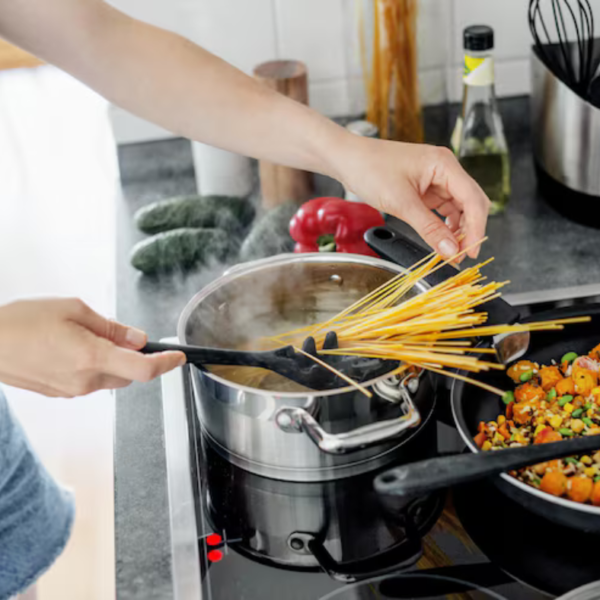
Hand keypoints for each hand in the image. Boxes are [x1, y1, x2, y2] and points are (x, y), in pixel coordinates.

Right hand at [0, 298, 185, 397]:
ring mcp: (72, 391)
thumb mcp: (74, 310)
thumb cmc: (23, 321)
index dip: (166, 363)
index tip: (179, 356)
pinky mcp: (60, 393)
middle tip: (119, 334)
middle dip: (134, 356)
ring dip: (112, 361)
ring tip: (85, 336)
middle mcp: (85, 380)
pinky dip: (93, 366)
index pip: (144, 369)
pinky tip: (71, 348)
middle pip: (129, 374)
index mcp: (92, 357)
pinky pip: (90, 381)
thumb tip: (138, 338)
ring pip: (110, 378)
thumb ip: (111, 328)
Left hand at [333, 136, 490, 259]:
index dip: (476, 228)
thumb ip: (429, 228)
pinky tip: (441, 240)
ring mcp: (435, 180)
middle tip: (461, 257)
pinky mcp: (425, 189)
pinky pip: (442, 210)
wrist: (347, 160)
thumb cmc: (370, 169)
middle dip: (469, 231)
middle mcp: (445, 170)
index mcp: (444, 164)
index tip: (471, 252)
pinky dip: (444, 226)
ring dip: (457, 231)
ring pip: (458, 209)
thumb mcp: (401, 203)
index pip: (473, 199)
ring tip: (450, 252)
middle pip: (470, 204)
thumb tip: (450, 250)